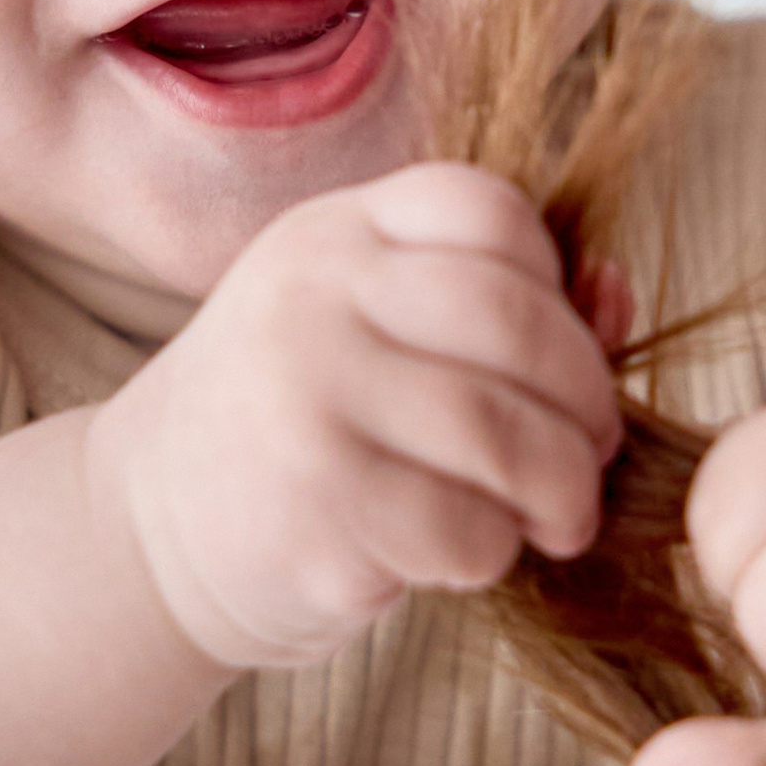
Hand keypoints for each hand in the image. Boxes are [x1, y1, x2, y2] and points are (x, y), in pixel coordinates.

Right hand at [88, 161, 620, 668]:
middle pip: (517, 324)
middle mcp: (313, 298)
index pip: (489, 212)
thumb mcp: (371, 332)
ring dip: (560, 490)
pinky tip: (465, 553)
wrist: (148, 532)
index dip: (552, 287)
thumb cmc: (297, 427)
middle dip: (585, 402)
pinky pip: (464, 527)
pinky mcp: (314, 509)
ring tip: (554, 517)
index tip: (548, 358)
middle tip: (590, 454)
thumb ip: (495, 306)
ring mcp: (306, 399)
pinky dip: (494, 551)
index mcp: (335, 234)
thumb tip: (617, 296)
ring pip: (503, 434)